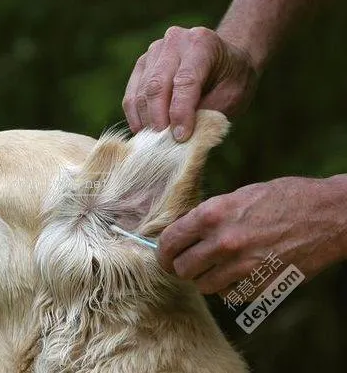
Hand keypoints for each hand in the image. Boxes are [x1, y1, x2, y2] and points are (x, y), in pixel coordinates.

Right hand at [122, 26, 257, 140]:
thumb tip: (179, 136)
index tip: (180, 137)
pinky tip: (144, 132)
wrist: (225, 60)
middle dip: (158, 119)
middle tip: (162, 143)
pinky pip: (131, 95)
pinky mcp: (141, 65)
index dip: (180, 112)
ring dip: (145, 121)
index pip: (185, 81)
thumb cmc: (232, 80)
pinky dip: (135, 117)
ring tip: (154, 142)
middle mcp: (174, 41)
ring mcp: (153, 51)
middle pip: (157, 85)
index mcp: (201, 43)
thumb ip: (207, 112)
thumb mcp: (232, 96)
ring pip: (141, 92)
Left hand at [158, 176, 346, 293]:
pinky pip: (230, 295)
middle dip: (182, 267)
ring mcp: (242, 267)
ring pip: (203, 286)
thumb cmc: (284, 198)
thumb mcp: (238, 196)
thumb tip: (182, 232)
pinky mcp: (261, 286)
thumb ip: (207, 216)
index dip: (163, 251)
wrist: (329, 215)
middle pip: (182, 269)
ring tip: (217, 266)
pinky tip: (241, 272)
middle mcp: (223, 242)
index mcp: (213, 215)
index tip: (166, 255)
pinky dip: (230, 287)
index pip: (169, 242)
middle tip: (189, 263)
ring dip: (205, 278)